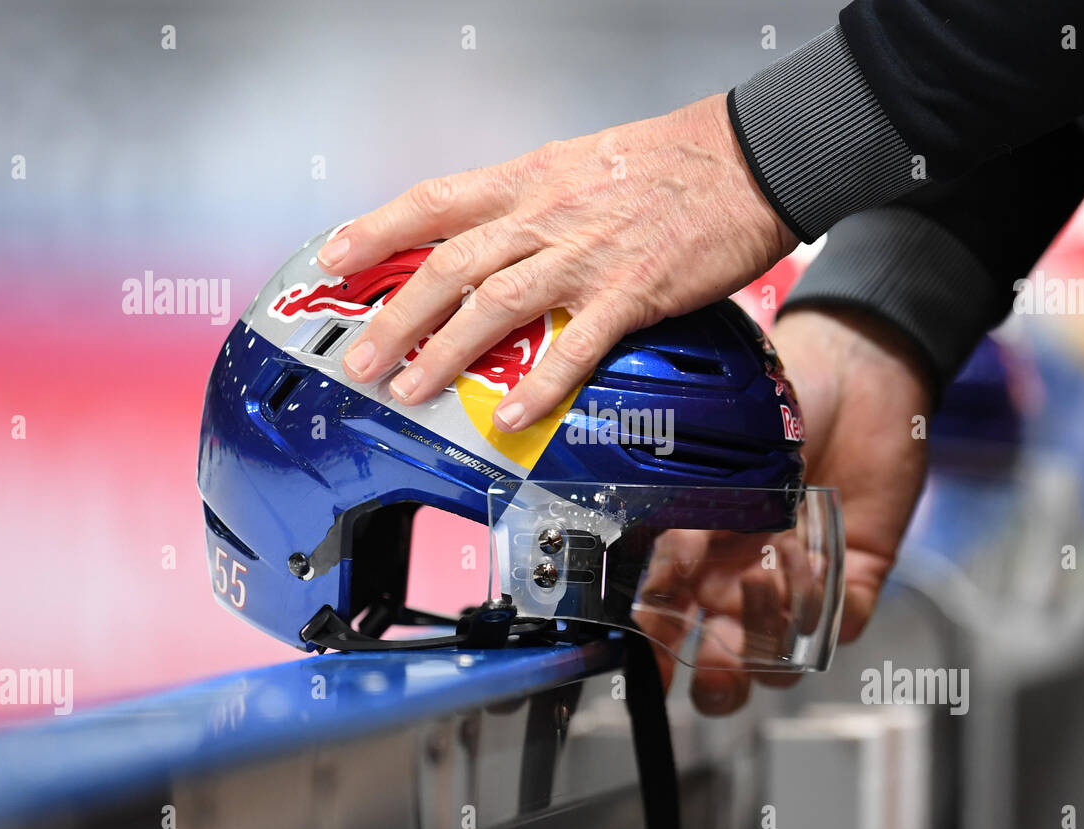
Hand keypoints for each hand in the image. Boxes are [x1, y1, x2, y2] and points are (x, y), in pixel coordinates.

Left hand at [319, 94, 795, 430]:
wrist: (748, 160)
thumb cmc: (672, 160)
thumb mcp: (583, 161)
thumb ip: (535, 200)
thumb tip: (498, 234)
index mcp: (531, 179)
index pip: (434, 202)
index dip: (377, 230)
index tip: (336, 257)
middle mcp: (546, 215)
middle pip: (449, 266)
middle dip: (395, 315)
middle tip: (359, 357)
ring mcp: (586, 256)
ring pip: (494, 306)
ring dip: (444, 353)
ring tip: (409, 389)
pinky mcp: (631, 293)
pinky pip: (573, 347)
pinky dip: (538, 384)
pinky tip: (511, 414)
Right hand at [650, 307, 932, 714]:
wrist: (856, 367)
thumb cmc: (771, 399)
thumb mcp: (710, 462)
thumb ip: (681, 525)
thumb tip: (656, 583)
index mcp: (691, 552)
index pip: (663, 625)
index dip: (652, 655)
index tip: (646, 662)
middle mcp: (738, 576)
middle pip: (721, 663)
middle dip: (716, 680)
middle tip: (716, 661)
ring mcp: (796, 580)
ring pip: (779, 657)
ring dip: (769, 636)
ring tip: (765, 578)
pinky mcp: (853, 575)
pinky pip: (841, 625)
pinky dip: (829, 611)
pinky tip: (818, 561)